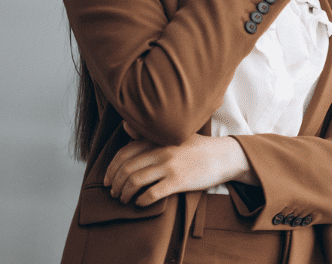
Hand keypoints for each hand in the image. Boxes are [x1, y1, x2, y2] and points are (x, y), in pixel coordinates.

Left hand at [104, 133, 257, 205]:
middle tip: (114, 193)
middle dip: (116, 184)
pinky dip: (141, 200)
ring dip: (125, 193)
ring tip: (124, 199)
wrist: (224, 156)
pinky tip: (140, 203)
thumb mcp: (175, 136)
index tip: (107, 180)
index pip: (124, 153)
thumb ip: (151, 136)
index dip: (111, 168)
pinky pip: (151, 193)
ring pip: (135, 181)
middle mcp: (161, 151)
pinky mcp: (178, 181)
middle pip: (126, 168)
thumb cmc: (198, 148)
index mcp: (158, 140)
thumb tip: (126, 128)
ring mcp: (169, 166)